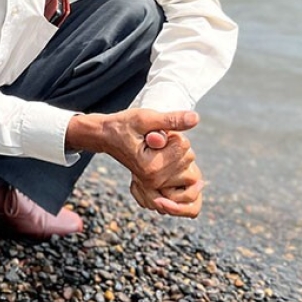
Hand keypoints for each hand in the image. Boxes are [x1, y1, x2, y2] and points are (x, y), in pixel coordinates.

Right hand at [66, 107, 203, 218]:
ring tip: (156, 147)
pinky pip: (185, 174)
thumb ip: (171, 120)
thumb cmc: (123, 125)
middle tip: (154, 140)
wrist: (106, 137)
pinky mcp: (157, 183)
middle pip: (188, 157)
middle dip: (176, 144)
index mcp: (151, 167)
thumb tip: (195, 118)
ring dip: (177, 153)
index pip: (184, 146)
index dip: (173, 133)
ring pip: (189, 165)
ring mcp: (156, 183)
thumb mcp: (145, 118)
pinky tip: (167, 156)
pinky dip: (179, 163)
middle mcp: (154, 180)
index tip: (154, 133)